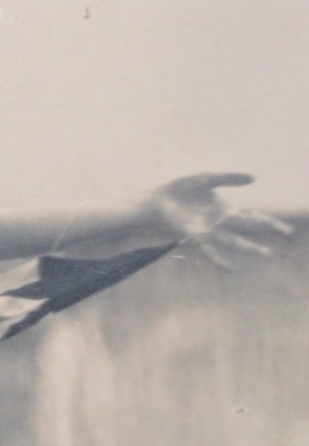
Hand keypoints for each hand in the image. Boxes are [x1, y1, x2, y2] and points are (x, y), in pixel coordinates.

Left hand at [141, 173, 291, 268]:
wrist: (158, 200)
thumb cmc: (180, 189)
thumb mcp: (207, 178)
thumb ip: (230, 177)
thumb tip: (256, 177)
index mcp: (225, 208)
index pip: (251, 215)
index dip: (268, 221)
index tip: (285, 230)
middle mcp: (220, 221)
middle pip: (248, 226)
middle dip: (266, 229)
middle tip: (287, 235)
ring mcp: (209, 229)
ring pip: (234, 240)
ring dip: (250, 246)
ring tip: (266, 253)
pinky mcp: (195, 235)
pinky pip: (210, 249)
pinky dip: (220, 258)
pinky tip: (231, 268)